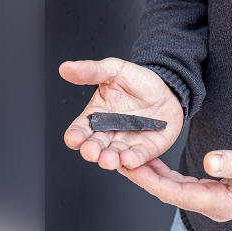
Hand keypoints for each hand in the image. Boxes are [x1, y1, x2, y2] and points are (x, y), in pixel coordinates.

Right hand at [59, 57, 183, 169]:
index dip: (75, 136)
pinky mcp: (145, 150)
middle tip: (92, 152)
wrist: (167, 87)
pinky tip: (128, 159)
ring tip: (109, 160)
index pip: (80, 130)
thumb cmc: (137, 80)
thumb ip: (90, 71)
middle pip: (94, 148)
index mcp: (96, 117)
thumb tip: (65, 68)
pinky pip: (137, 159)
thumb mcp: (114, 70)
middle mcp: (108, 134)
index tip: (75, 138)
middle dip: (91, 152)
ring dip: (110, 161)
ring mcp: (126, 144)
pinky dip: (133, 162)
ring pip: (114, 157)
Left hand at [118, 147, 231, 222]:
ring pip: (172, 189)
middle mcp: (211, 204)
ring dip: (151, 176)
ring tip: (130, 160)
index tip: (133, 167)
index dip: (151, 180)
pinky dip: (165, 174)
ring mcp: (211, 199)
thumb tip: (209, 161)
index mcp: (219, 202)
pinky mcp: (212, 191)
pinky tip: (154, 164)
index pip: (176, 193)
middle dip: (143, 178)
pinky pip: (182, 185)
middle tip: (120, 161)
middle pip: (168, 193)